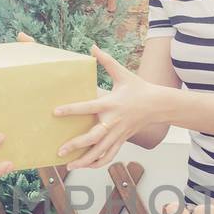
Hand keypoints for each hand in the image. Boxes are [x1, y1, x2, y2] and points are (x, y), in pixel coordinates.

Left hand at [53, 46, 160, 169]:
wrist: (159, 105)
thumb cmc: (139, 88)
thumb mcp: (123, 73)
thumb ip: (106, 61)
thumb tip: (93, 47)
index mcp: (111, 104)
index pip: (88, 107)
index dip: (72, 110)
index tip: (55, 112)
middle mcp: (113, 122)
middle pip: (93, 137)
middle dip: (76, 145)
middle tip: (60, 150)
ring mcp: (118, 134)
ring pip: (100, 151)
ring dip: (85, 161)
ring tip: (69, 166)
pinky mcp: (122, 140)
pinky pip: (109, 155)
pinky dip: (98, 163)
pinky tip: (86, 166)